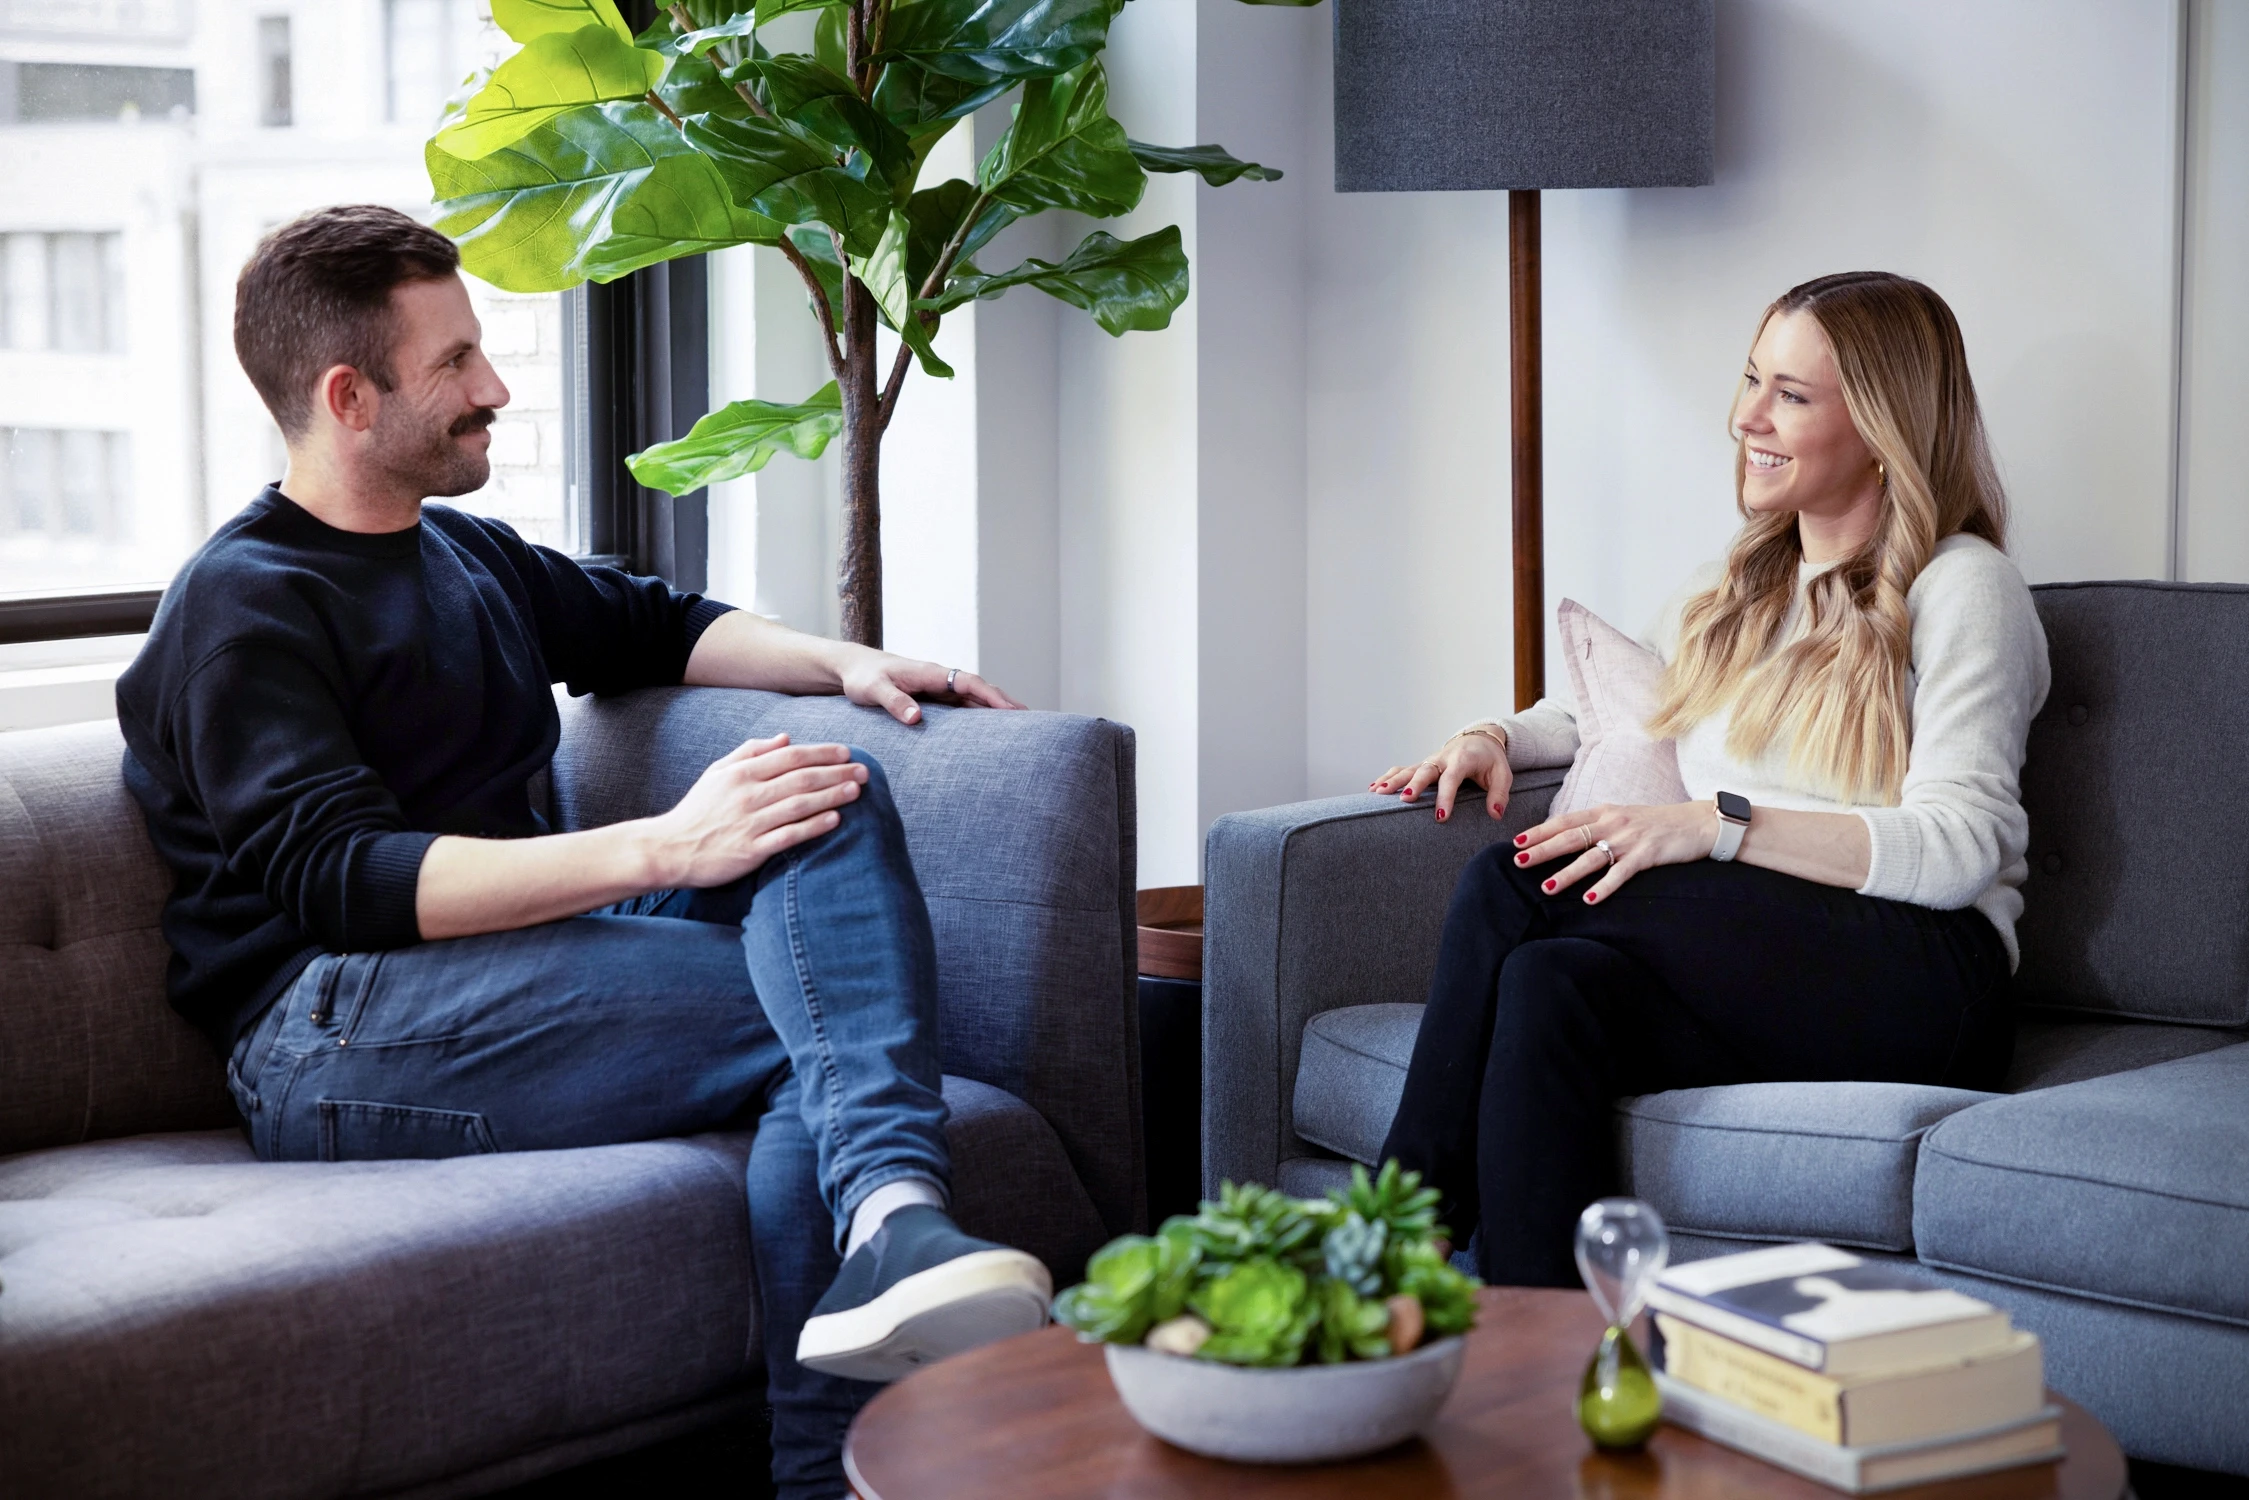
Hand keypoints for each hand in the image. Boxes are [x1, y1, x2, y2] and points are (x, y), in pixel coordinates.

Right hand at [649, 734, 867, 887]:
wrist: (668, 849)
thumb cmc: (697, 810)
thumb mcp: (717, 772)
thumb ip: (750, 752)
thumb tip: (785, 738)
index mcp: (740, 773)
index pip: (790, 757)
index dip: (821, 753)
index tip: (847, 751)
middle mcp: (747, 795)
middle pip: (801, 778)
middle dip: (836, 772)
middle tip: (864, 770)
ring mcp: (749, 823)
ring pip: (799, 805)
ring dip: (831, 796)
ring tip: (857, 790)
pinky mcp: (750, 850)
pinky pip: (788, 836)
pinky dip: (813, 827)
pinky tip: (835, 820)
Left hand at [838, 648, 1024, 723]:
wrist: (851, 669)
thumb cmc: (861, 677)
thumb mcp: (873, 689)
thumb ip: (894, 701)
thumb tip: (916, 717)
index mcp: (930, 673)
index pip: (968, 682)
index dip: (991, 696)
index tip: (1011, 710)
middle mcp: (938, 680)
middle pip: (978, 690)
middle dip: (1003, 703)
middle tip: (1029, 720)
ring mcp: (936, 689)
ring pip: (972, 699)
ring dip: (993, 710)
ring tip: (1017, 728)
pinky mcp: (931, 699)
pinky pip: (960, 707)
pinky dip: (977, 716)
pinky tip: (986, 731)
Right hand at [1372, 729, 1511, 823]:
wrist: (1480, 740)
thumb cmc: (1491, 760)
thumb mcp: (1503, 775)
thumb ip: (1499, 795)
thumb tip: (1495, 814)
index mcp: (1462, 760)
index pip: (1451, 779)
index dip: (1446, 797)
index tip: (1441, 816)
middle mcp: (1442, 758)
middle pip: (1425, 770)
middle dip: (1414, 784)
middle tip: (1404, 799)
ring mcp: (1430, 761)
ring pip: (1409, 769)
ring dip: (1393, 780)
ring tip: (1378, 792)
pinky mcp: (1423, 764)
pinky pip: (1403, 769)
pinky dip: (1388, 777)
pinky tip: (1373, 788)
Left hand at [1510, 799, 1715, 903]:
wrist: (1698, 822)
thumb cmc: (1657, 823)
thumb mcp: (1623, 817)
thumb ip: (1598, 825)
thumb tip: (1567, 838)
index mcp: (1605, 811)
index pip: (1566, 821)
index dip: (1540, 831)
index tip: (1517, 842)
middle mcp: (1614, 822)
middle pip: (1572, 837)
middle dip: (1543, 850)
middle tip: (1519, 861)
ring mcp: (1630, 838)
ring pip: (1591, 857)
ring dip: (1567, 873)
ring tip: (1546, 887)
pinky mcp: (1647, 855)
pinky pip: (1621, 873)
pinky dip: (1605, 886)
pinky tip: (1590, 899)